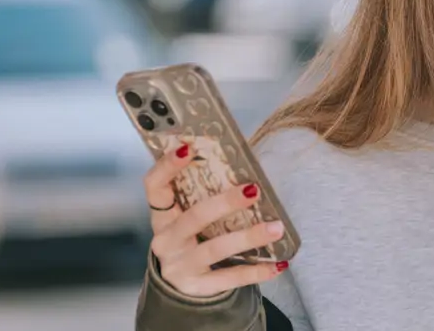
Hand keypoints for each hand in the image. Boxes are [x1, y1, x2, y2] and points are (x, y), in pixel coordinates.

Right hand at [143, 143, 287, 296]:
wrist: (179, 286)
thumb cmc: (192, 238)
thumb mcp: (188, 216)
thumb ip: (203, 194)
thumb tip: (243, 166)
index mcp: (163, 216)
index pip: (154, 187)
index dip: (167, 166)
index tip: (188, 147)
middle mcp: (166, 240)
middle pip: (193, 218)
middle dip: (224, 203)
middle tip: (254, 190)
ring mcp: (179, 266)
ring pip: (215, 249)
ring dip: (248, 237)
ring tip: (276, 227)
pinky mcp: (197, 287)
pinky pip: (229, 278)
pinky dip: (255, 271)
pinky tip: (278, 264)